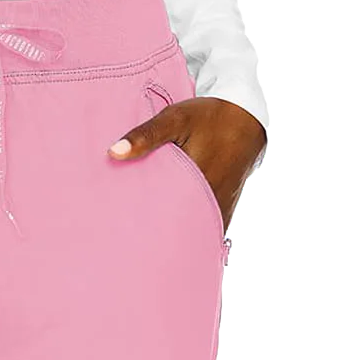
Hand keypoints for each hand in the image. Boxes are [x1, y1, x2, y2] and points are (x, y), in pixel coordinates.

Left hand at [108, 97, 266, 234]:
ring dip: (175, 235)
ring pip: (192, 233)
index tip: (125, 234)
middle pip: (178, 230)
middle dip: (157, 237)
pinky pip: (204, 228)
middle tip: (132, 242)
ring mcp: (219, 210)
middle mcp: (210, 203)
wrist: (247, 117)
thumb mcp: (175, 119)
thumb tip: (112, 153)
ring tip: (150, 242)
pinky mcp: (224, 210)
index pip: (163, 218)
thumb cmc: (209, 117)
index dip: (144, 229)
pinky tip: (173, 233)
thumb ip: (145, 136)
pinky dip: (190, 230)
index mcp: (194, 185)